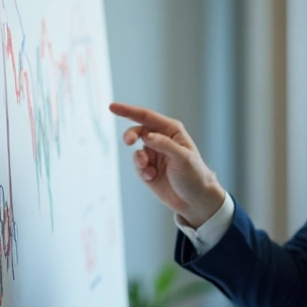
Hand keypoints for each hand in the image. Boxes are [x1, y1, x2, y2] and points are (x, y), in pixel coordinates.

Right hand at [109, 102, 225, 226]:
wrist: (194, 200)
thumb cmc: (194, 175)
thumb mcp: (183, 158)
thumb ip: (164, 145)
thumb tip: (146, 135)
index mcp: (172, 131)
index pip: (147, 117)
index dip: (129, 111)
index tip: (112, 106)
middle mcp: (161, 139)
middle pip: (138, 131)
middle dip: (131, 136)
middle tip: (129, 142)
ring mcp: (154, 154)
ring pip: (136, 151)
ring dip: (139, 159)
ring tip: (148, 168)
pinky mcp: (149, 169)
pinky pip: (137, 165)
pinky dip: (141, 171)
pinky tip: (152, 177)